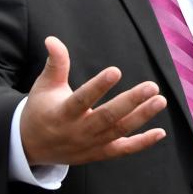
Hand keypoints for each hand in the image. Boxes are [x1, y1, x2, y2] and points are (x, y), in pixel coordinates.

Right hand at [20, 37, 167, 165]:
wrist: (32, 147)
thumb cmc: (40, 109)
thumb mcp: (44, 86)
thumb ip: (55, 64)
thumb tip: (52, 39)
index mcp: (62, 114)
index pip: (82, 100)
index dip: (98, 86)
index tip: (116, 70)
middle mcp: (78, 131)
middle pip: (107, 117)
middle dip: (131, 102)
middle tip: (152, 86)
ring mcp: (90, 145)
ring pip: (119, 131)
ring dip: (141, 117)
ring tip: (160, 100)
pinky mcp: (100, 153)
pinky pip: (123, 150)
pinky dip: (142, 143)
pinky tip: (160, 132)